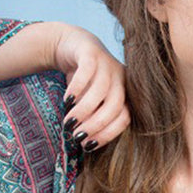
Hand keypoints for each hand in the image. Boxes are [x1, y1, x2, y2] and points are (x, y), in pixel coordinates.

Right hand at [52, 23, 130, 150]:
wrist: (71, 47)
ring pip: (100, 90)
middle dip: (95, 125)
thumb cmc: (83, 83)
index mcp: (126, 94)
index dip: (107, 134)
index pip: (124, 118)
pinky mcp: (91, 51)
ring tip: (68, 123)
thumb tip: (86, 145)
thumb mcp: (91, 103)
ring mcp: (108, 62)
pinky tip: (67, 101)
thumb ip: (94, 119)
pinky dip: (77, 89)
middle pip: (114, 106)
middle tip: (77, 136)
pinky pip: (87, 72)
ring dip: (84, 110)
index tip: (87, 146)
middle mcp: (120, 78)